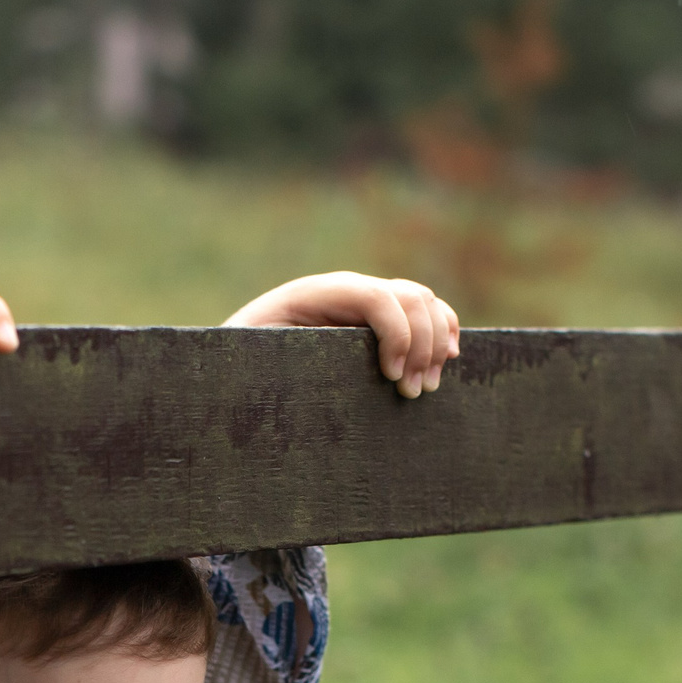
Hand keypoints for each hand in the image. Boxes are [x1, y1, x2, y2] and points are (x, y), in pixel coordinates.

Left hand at [224, 272, 460, 397]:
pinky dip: (441, 329)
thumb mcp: (253, 361)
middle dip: (421, 345)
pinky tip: (448, 357)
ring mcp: (363, 300)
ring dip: (434, 343)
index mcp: (315, 293)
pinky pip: (421, 311)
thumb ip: (283, 360)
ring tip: (423, 387)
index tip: (391, 379)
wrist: (233, 364)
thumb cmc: (238, 367)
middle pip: (409, 297)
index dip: (397, 334)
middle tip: (410, 392)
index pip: (376, 297)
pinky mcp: (374, 318)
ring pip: (421, 302)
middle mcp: (345, 290)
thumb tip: (326, 372)